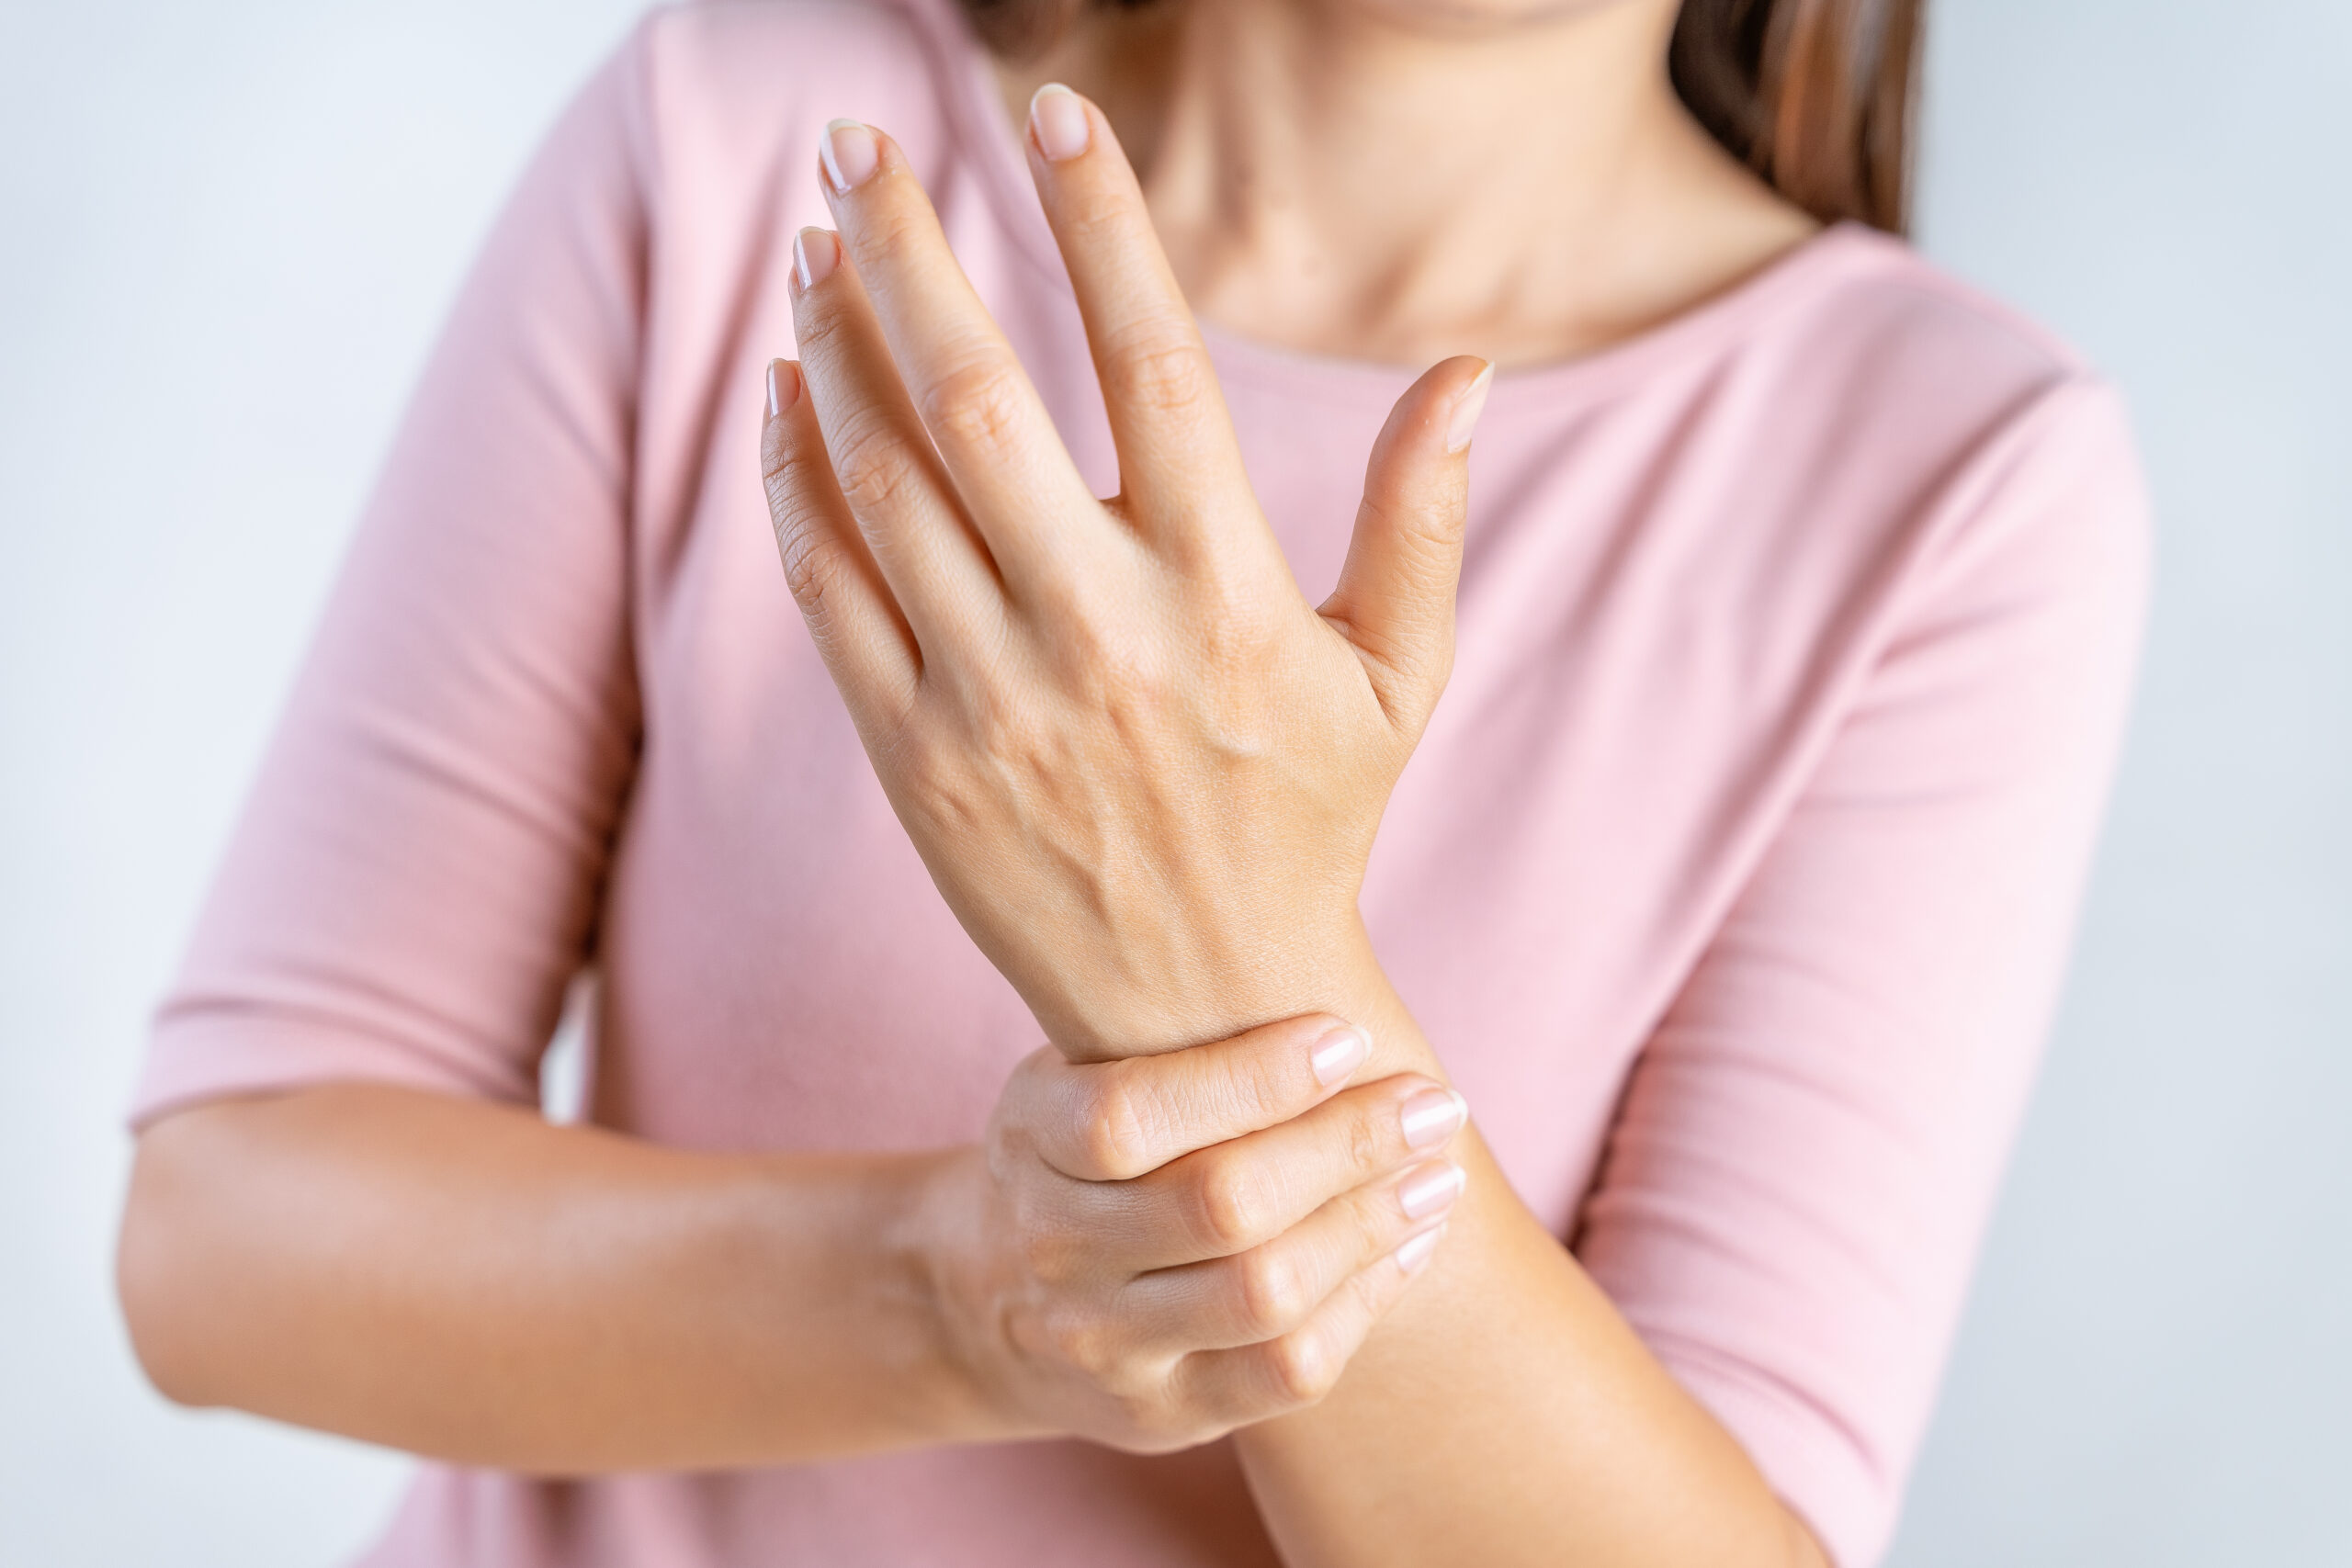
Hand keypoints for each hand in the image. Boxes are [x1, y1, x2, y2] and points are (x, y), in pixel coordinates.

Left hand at [759, 91, 1491, 1059]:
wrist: (1203, 1019)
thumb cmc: (1308, 825)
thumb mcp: (1396, 679)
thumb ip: (1424, 518)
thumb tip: (1469, 366)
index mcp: (1227, 597)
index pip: (1155, 363)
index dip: (1098, 224)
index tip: (1049, 115)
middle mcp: (1102, 637)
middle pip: (978, 397)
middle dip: (907, 250)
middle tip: (855, 145)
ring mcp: (993, 700)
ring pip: (886, 481)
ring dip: (836, 345)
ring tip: (816, 245)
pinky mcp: (912, 761)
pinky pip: (829, 590)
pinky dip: (796, 480)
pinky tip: (786, 390)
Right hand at [917, 1014, 1468, 1451]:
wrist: (984, 1303)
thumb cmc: (1074, 1155)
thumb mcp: (1075, 1076)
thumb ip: (1168, 1041)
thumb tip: (1331, 992)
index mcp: (1030, 1140)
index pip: (1127, 1115)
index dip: (1250, 1078)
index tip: (1346, 1036)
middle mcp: (1054, 1251)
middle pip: (1217, 1205)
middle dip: (1346, 1147)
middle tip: (1431, 1103)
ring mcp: (1103, 1346)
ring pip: (1263, 1294)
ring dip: (1371, 1224)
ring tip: (1438, 1173)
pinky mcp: (1162, 1415)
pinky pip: (1285, 1369)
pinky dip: (1365, 1301)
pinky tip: (1407, 1245)